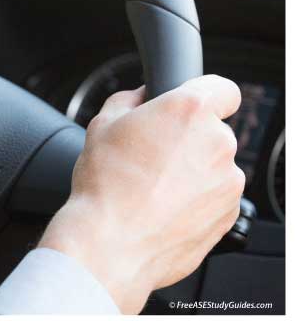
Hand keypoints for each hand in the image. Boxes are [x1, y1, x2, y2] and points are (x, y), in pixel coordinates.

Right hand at [39, 75, 243, 313]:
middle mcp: (217, 142)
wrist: (110, 243)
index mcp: (190, 111)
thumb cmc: (105, 185)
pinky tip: (163, 207)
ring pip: (214, 166)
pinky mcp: (228, 214)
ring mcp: (227, 181)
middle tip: (153, 154)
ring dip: (192, 170)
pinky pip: (215, 197)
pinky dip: (196, 200)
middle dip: (188, 139)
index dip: (204, 95)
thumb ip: (129, 100)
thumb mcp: (102, 124)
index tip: (191, 108)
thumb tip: (140, 98)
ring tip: (154, 187)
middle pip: (213, 131)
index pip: (222, 88)